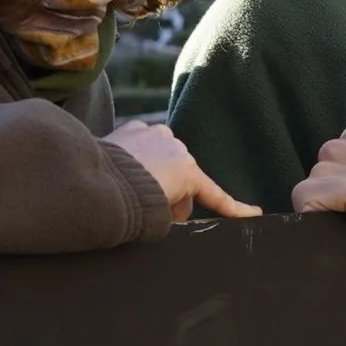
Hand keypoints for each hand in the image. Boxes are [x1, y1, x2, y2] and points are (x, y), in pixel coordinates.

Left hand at [105, 119, 261, 222]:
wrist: (90, 182)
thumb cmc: (128, 203)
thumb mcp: (159, 216)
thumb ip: (174, 213)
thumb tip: (173, 210)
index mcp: (189, 171)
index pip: (215, 195)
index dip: (235, 208)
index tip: (254, 214)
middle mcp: (177, 147)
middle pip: (184, 178)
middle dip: (174, 193)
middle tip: (153, 209)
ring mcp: (153, 134)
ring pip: (163, 158)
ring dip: (156, 171)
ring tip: (133, 185)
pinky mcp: (131, 128)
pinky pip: (142, 144)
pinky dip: (138, 155)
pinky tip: (124, 167)